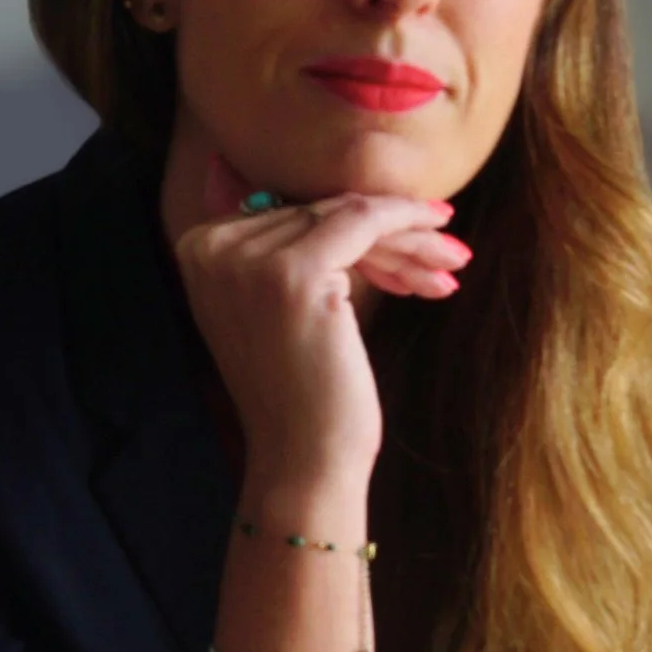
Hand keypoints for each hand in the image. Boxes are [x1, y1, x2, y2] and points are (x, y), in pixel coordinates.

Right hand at [173, 141, 467, 493]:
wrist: (302, 460)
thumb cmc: (300, 394)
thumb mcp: (276, 310)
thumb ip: (283, 250)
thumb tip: (313, 191)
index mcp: (198, 250)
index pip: (291, 215)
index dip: (354, 227)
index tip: (409, 242)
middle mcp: (212, 247)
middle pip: (320, 213)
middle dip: (389, 235)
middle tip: (446, 252)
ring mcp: (249, 259)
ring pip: (348, 217)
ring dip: (409, 238)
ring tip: (454, 261)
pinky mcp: (294, 272)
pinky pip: (364, 222)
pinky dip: (409, 228)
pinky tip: (445, 250)